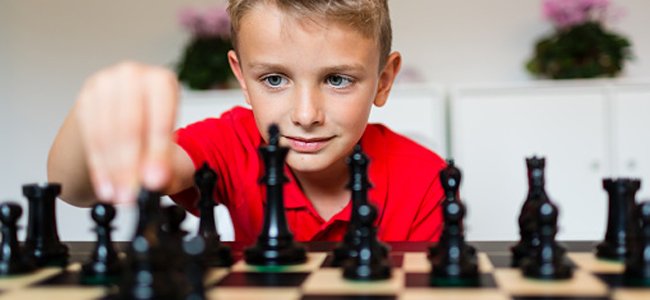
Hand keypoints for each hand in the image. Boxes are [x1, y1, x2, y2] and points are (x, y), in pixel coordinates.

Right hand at [75, 62, 178, 202]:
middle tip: (133, 193)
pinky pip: (90, 138)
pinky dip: (99, 166)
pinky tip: (106, 185)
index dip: (158, 151)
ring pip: (107, 133)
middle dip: (131, 165)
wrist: (124, 114)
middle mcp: (132, 76)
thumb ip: (167, 163)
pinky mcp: (85, 99)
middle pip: (130, 125)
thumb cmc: (152, 127)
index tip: (155, 180)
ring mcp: (104, 85)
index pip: (160, 116)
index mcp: (161, 81)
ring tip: (120, 195)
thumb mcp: (168, 142)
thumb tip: (156, 182)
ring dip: (113, 170)